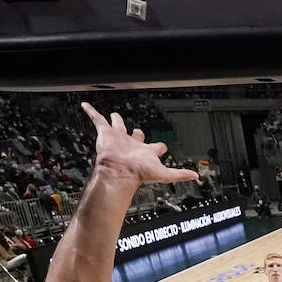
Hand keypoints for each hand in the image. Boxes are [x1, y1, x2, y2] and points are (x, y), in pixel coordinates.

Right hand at [83, 104, 199, 185]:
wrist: (118, 171)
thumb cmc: (138, 173)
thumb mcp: (164, 173)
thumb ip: (179, 174)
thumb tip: (196, 176)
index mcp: (144, 152)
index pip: (155, 147)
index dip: (160, 147)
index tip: (163, 146)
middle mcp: (131, 145)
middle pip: (135, 135)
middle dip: (136, 133)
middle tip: (137, 130)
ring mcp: (118, 139)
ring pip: (117, 126)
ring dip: (115, 120)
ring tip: (113, 115)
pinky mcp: (105, 134)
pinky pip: (97, 120)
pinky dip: (91, 112)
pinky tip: (85, 105)